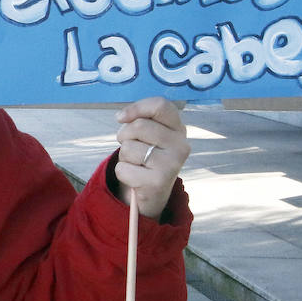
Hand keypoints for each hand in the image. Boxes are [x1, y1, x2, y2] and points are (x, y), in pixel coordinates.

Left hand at [113, 97, 189, 219]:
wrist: (154, 194)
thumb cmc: (147, 157)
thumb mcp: (148, 135)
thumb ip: (140, 119)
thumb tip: (122, 117)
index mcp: (178, 128)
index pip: (160, 105)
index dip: (136, 108)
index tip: (121, 118)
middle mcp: (181, 145)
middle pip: (138, 126)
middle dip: (124, 135)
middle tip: (131, 147)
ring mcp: (172, 164)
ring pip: (128, 147)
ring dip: (124, 156)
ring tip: (136, 164)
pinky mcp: (158, 182)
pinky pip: (123, 169)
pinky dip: (122, 173)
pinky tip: (136, 178)